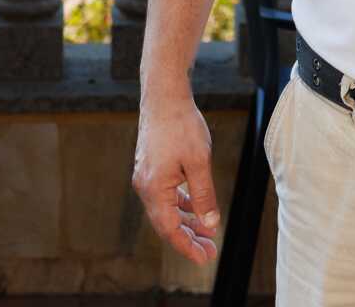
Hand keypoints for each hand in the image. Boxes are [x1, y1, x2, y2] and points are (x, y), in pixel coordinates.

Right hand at [131, 88, 220, 264]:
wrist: (164, 96)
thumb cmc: (181, 125)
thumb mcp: (200, 162)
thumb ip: (204, 196)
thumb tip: (210, 224)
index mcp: (154, 188)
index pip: (170, 229)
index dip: (187, 247)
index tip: (205, 259)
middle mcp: (145, 186)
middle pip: (166, 223)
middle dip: (188, 238)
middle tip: (209, 251)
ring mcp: (146, 176)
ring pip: (165, 209)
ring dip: (185, 222)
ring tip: (206, 232)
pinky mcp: (150, 167)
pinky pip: (165, 195)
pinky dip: (180, 204)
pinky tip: (194, 208)